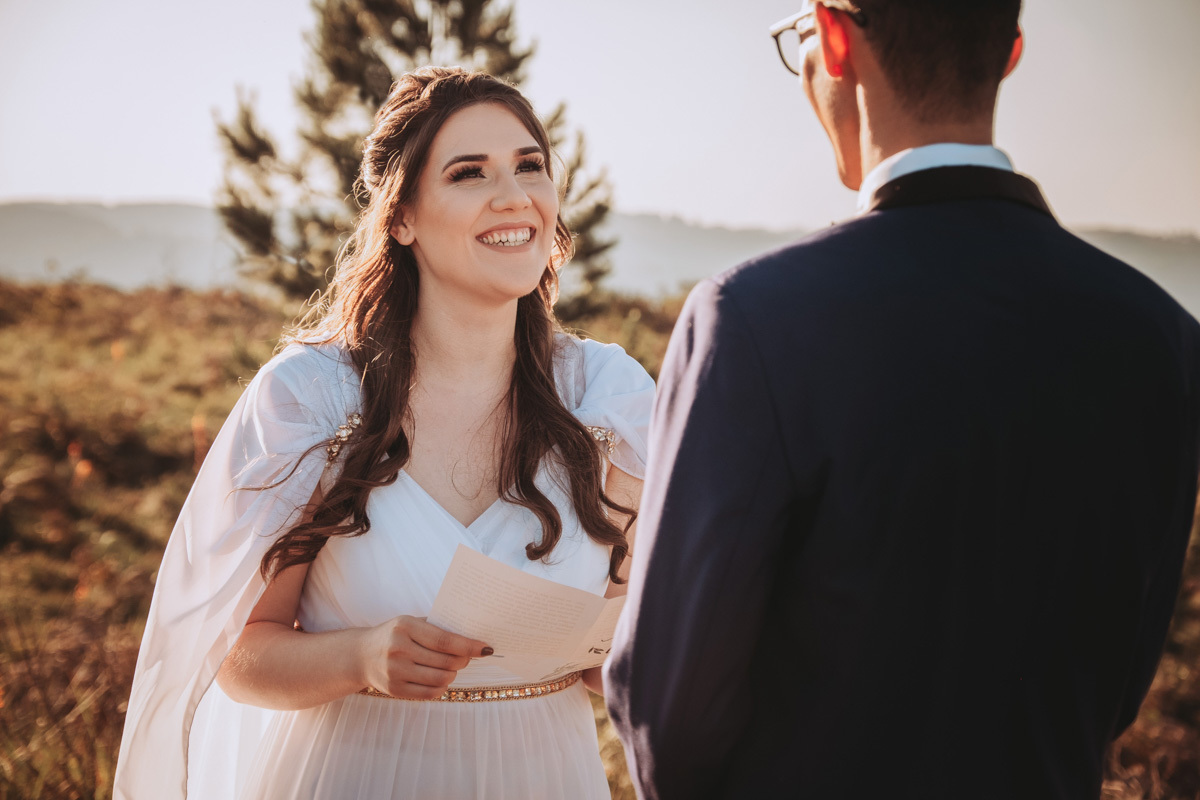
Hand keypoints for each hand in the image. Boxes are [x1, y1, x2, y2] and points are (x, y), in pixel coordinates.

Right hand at [359, 615, 491, 699]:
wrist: (361, 655)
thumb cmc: (395, 635)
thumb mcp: (411, 623)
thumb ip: (437, 628)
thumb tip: (472, 636)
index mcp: (405, 627)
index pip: (445, 640)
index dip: (469, 646)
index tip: (486, 648)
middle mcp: (398, 650)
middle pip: (446, 661)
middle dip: (464, 660)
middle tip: (467, 657)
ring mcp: (395, 672)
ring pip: (441, 679)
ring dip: (453, 674)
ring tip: (453, 667)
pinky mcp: (394, 690)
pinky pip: (430, 693)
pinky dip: (442, 686)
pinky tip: (441, 678)